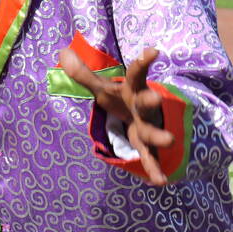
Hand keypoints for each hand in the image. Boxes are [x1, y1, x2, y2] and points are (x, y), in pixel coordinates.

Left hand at [59, 46, 173, 185]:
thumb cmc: (121, 99)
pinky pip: (150, 158)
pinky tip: (161, 181)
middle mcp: (143, 107)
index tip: (154, 51)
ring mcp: (147, 127)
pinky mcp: (146, 146)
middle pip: (148, 102)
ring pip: (152, 131)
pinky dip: (155, 168)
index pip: (137, 73)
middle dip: (151, 100)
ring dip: (159, 136)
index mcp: (133, 90)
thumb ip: (83, 74)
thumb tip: (63, 51)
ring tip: (170, 140)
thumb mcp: (103, 88)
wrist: (144, 118)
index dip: (143, 61)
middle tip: (156, 97)